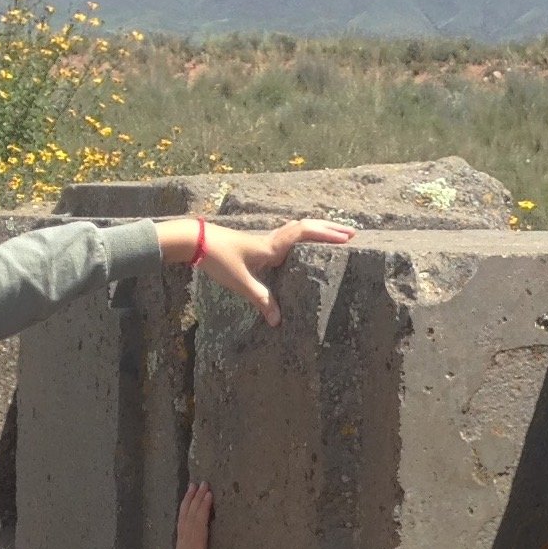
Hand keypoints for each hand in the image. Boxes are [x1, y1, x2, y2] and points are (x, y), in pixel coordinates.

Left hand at [161, 216, 354, 325]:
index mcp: (272, 246)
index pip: (304, 233)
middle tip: (352, 233)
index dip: (327, 234)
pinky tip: (305, 245)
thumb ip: (262, 300)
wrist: (195, 241)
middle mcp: (272, 239)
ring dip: (318, 229)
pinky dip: (304, 236)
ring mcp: (266, 240)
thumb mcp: (241, 283)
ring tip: (336, 234)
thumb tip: (278, 322)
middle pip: (307, 226)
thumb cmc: (218, 259)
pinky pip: (289, 236)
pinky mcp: (259, 244)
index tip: (347, 239)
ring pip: (298, 228)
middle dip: (330, 229)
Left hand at [161, 483, 229, 548]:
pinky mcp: (181, 548)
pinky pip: (182, 524)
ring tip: (193, 486)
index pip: (199, 526)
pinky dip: (185, 511)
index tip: (209, 494)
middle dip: (197, 499)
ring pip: (185, 518)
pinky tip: (188, 505)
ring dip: (189, 501)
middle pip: (191, 517)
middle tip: (203, 482)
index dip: (204, 510)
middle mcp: (186, 545)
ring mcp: (182, 545)